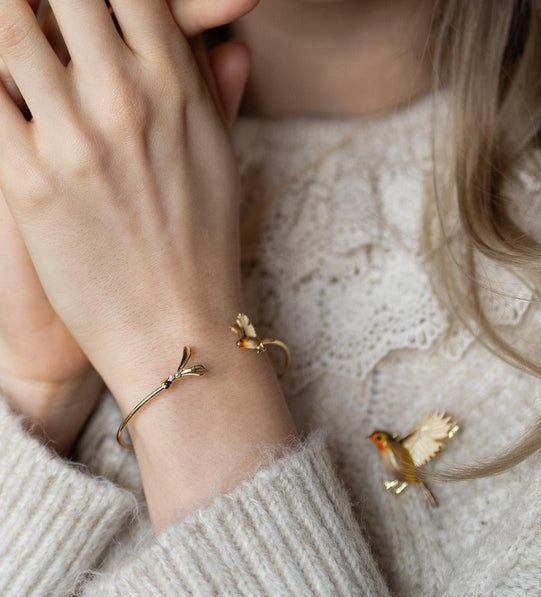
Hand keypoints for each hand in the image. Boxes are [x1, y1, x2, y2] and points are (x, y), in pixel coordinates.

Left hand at [0, 0, 254, 454]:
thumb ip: (215, 91)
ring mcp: (76, 139)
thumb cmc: (202, 251)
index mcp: (177, 87)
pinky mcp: (27, 183)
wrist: (178, 334)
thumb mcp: (219, 164)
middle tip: (36, 18)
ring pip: (8, 29)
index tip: (75, 6)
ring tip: (9, 36)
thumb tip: (233, 42)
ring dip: (5, 25)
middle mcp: (127, 98)